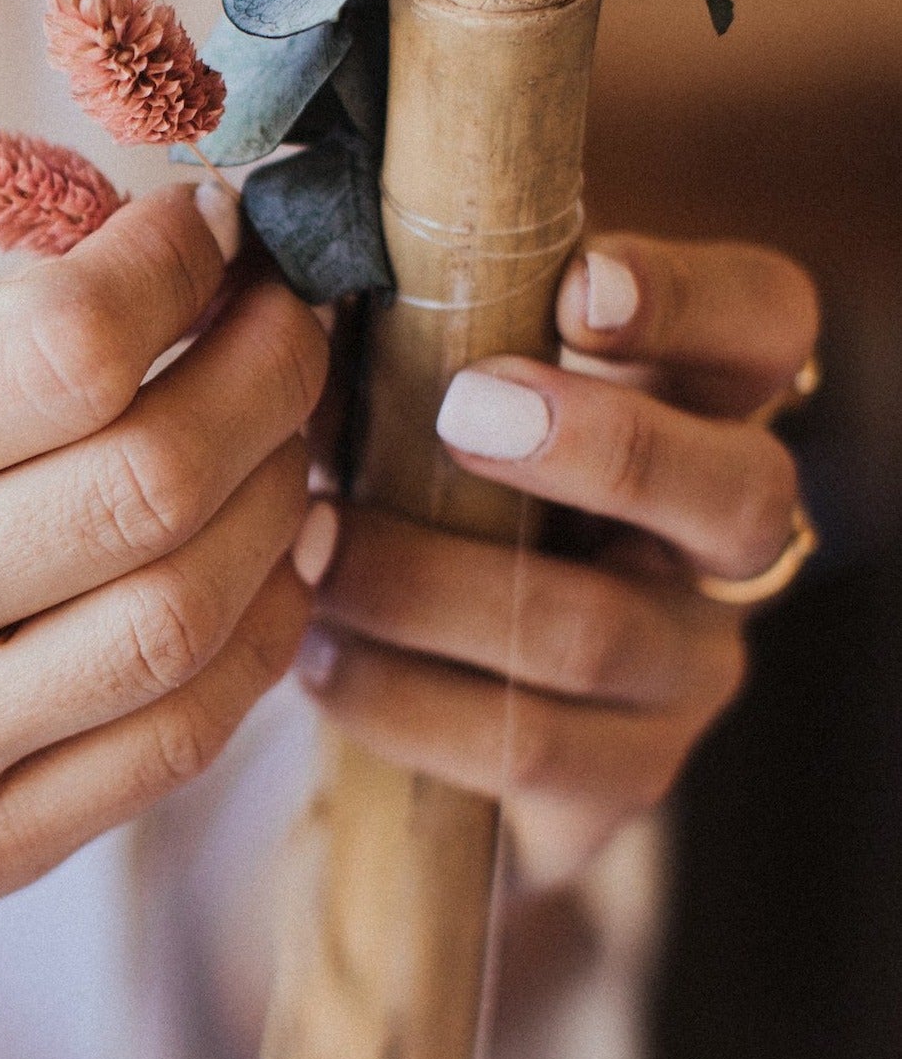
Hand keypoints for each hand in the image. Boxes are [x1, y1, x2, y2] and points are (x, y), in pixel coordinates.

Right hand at [0, 184, 327, 924]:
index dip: (178, 270)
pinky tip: (271, 559)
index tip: (218, 226)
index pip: (52, 354)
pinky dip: (264, 628)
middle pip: (143, 485)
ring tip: (288, 436)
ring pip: (183, 617)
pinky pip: (180, 740)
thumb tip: (188, 254)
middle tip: (289, 321)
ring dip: (282, 498)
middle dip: (266, 373)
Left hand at [293, 234, 818, 882]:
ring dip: (432, 582)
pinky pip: (524, 746)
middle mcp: (722, 534)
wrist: (428, 673)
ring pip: (597, 630)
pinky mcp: (622, 773)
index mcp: (695, 398)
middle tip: (462, 409)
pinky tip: (314, 652)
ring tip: (315, 544)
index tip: (580, 284)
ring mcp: (688, 665)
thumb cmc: (424, 475)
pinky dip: (399, 694)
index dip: (690, 301)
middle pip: (740, 490)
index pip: (762, 325)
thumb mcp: (430, 387)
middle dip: (601, 447)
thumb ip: (404, 334)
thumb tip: (296, 294)